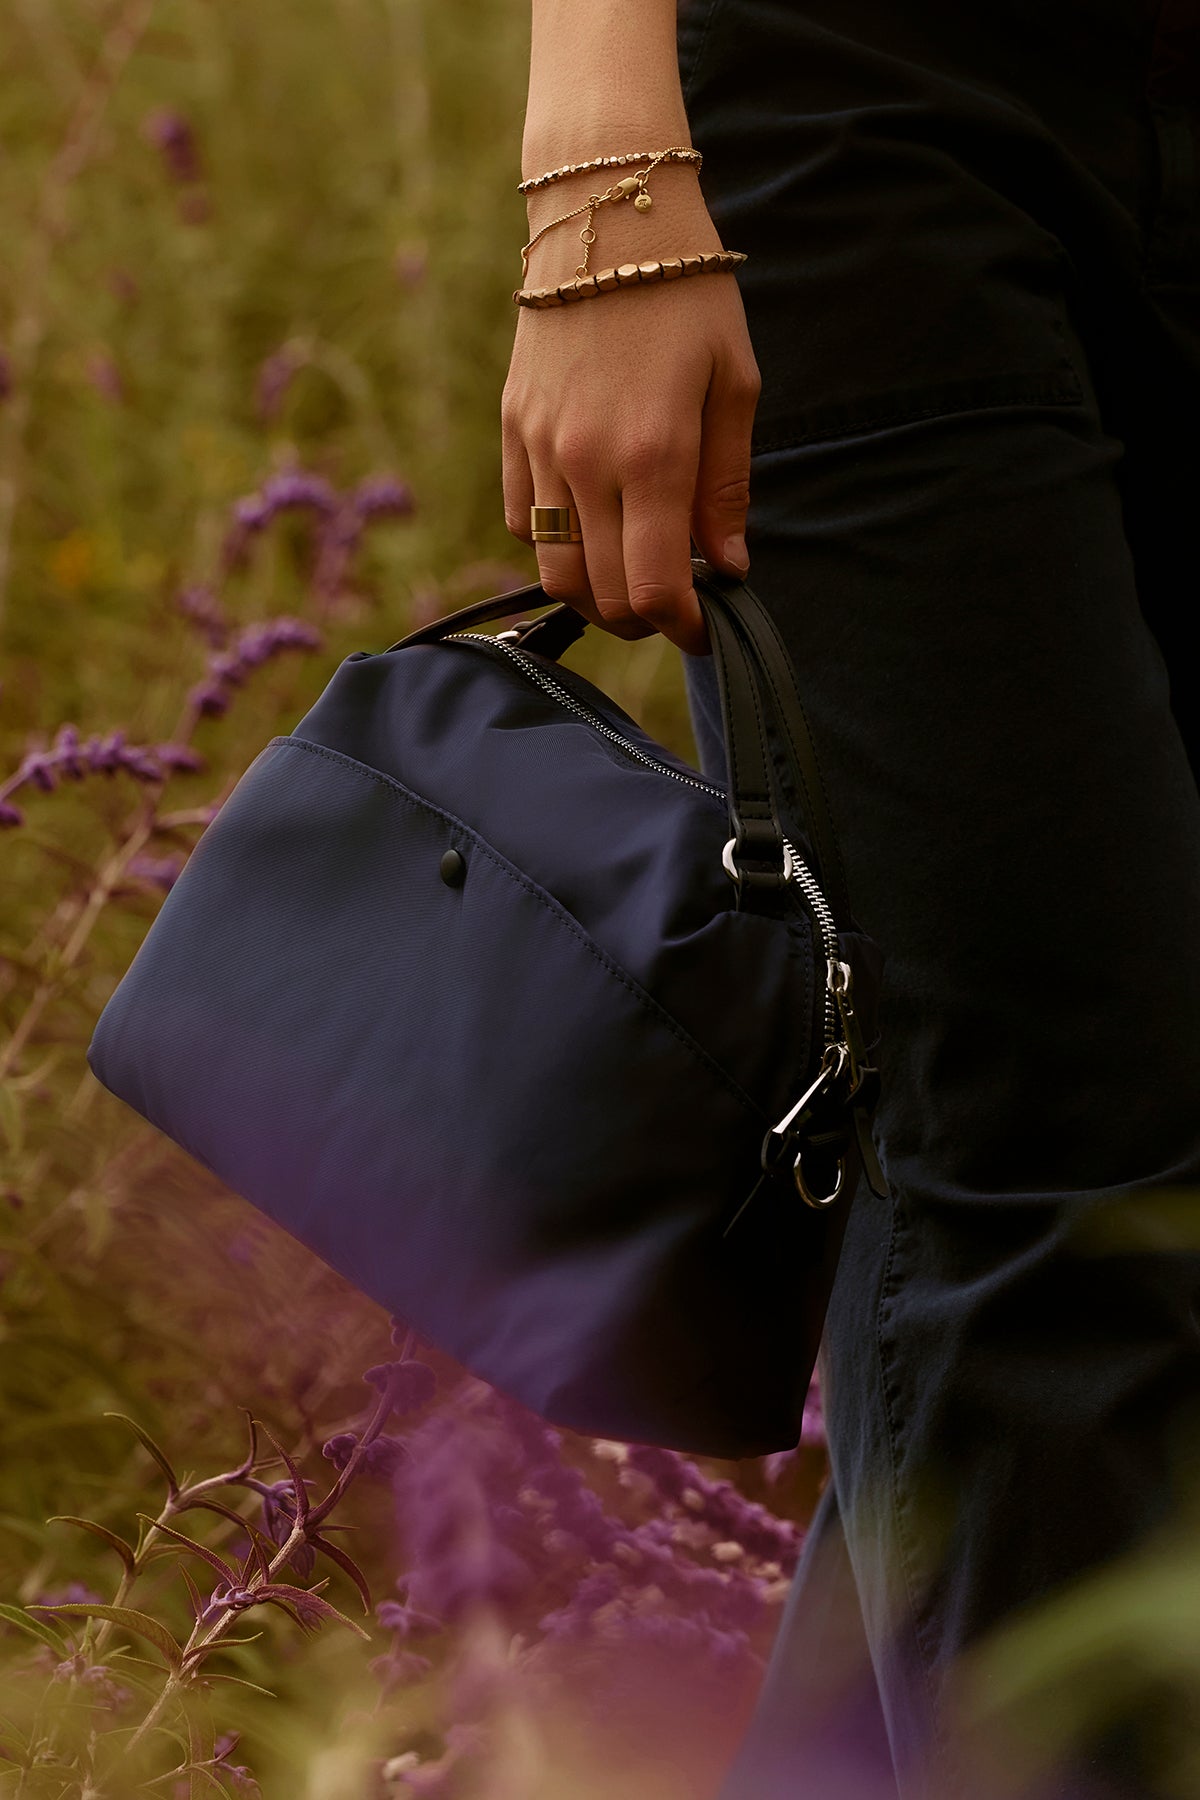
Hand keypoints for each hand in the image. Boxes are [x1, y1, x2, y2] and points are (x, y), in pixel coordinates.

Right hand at [501, 224, 761, 657]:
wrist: (604, 213)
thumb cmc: (688, 294)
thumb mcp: (735, 384)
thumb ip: (727, 486)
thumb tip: (727, 568)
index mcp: (652, 454)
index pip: (652, 588)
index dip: (681, 627)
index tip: (704, 630)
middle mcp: (586, 461)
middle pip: (600, 595)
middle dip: (644, 619)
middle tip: (675, 603)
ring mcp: (538, 448)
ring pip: (554, 571)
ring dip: (594, 594)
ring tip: (631, 576)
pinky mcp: (511, 429)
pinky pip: (522, 522)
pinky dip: (556, 545)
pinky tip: (593, 525)